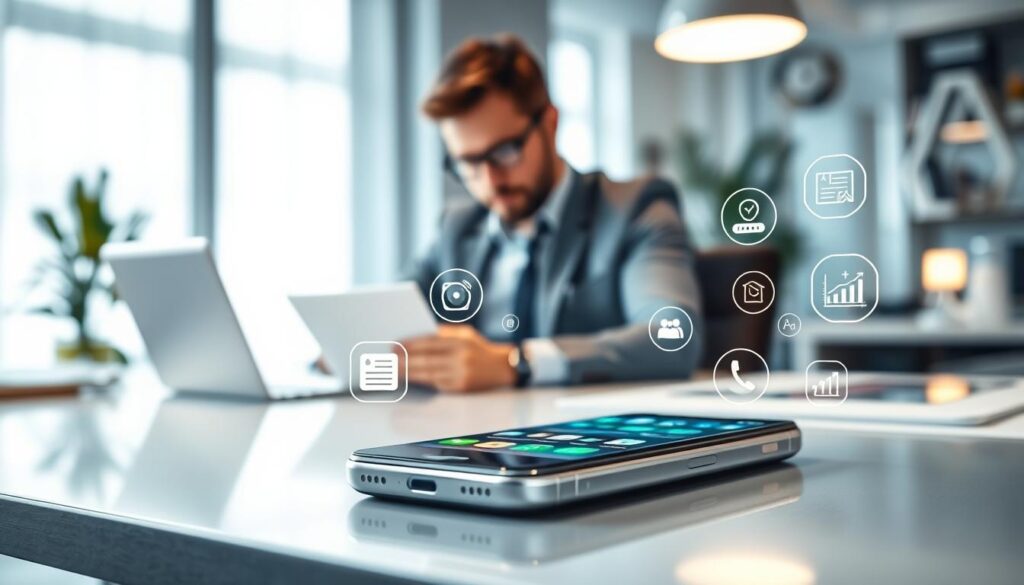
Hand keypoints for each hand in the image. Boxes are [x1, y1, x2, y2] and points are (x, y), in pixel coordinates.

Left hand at [400, 325, 515, 392]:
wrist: (503, 367)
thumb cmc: (480, 348)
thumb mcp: (465, 334)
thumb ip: (444, 334)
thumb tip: (416, 340)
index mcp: (461, 341)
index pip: (429, 343)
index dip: (410, 345)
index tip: (396, 346)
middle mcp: (461, 358)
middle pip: (426, 360)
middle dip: (405, 360)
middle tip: (389, 360)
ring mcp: (461, 374)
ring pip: (428, 374)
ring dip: (409, 373)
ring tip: (395, 371)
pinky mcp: (461, 388)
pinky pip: (437, 384)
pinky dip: (422, 381)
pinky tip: (411, 379)